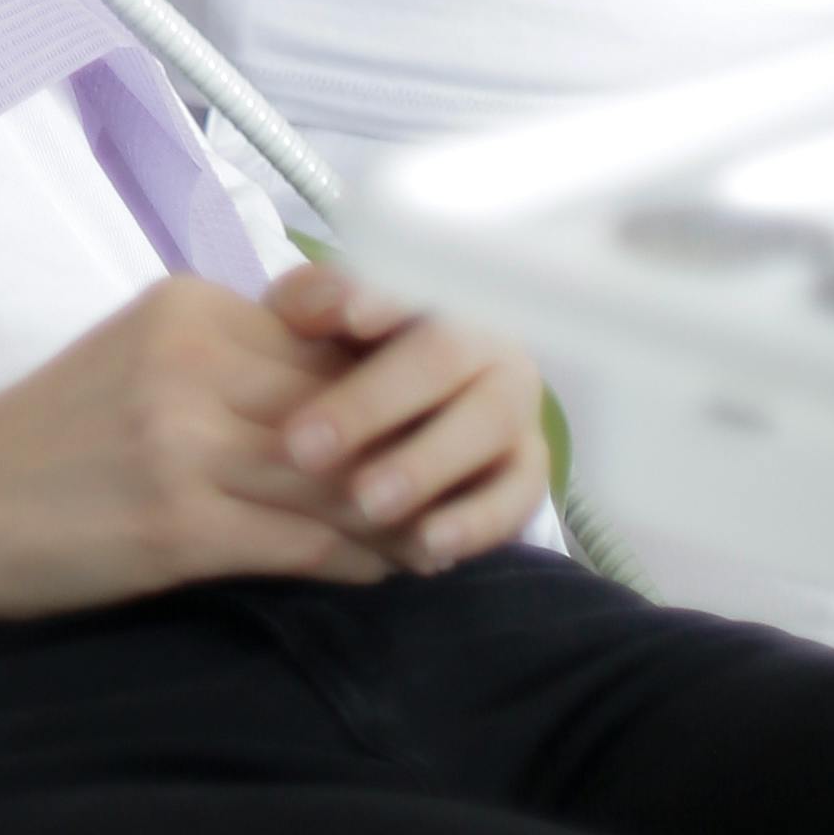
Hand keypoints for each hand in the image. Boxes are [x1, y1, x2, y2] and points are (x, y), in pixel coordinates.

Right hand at [0, 272, 450, 625]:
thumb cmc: (46, 440)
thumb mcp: (139, 363)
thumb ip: (233, 366)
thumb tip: (346, 401)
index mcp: (185, 311)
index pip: (326, 345)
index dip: (386, 392)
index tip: (424, 429)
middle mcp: (191, 363)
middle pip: (344, 406)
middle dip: (407, 454)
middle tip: (453, 495)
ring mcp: (187, 443)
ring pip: (340, 477)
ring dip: (397, 516)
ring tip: (431, 541)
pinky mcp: (182, 524)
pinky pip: (307, 542)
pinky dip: (357, 559)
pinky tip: (377, 570)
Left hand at [260, 253, 550, 573]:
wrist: (390, 419)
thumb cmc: (335, 357)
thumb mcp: (309, 324)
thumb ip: (311, 304)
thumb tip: (330, 306)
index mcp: (429, 292)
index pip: (407, 285)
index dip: (381, 300)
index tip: (347, 319)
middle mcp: (484, 339)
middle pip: (443, 357)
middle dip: (373, 404)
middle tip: (305, 450)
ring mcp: (515, 404)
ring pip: (489, 424)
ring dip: (428, 465)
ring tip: (366, 505)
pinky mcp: (528, 469)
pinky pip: (517, 496)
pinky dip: (475, 524)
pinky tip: (426, 549)